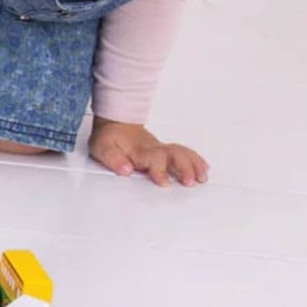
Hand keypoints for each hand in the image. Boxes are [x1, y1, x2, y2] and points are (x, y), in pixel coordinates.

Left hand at [89, 118, 207, 186]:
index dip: (161, 171)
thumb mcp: (102, 147)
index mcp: (140, 150)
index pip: (155, 159)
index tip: (165, 184)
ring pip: (183, 152)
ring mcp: (161, 148)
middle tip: (190, 182)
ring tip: (202, 178)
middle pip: (175, 155)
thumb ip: (113, 159)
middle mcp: (154, 148)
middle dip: (185, 168)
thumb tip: (126, 170)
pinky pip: (184, 152)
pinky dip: (195, 159)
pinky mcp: (164, 149)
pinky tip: (203, 168)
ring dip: (194, 164)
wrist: (114, 122)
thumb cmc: (109, 136)